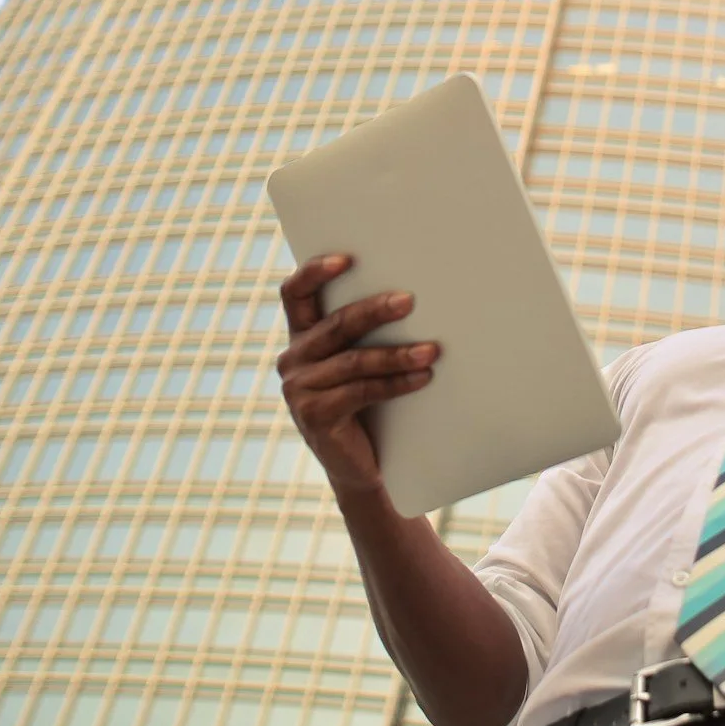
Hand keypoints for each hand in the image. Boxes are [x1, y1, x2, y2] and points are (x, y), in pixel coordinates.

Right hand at [275, 253, 439, 501]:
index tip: (347, 259)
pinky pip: (361, 391)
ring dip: (397, 354)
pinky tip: (423, 378)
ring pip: (353, 360)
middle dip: (374, 310)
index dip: (315, 272)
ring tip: (432, 350)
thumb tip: (411, 296)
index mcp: (301, 338)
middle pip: (334, 324)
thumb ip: (366, 334)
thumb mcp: (361, 363)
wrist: (362, 467)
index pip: (294, 293)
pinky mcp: (315, 416)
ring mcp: (299, 390)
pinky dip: (396, 383)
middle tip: (409, 301)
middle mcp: (293, 360)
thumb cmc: (370, 405)